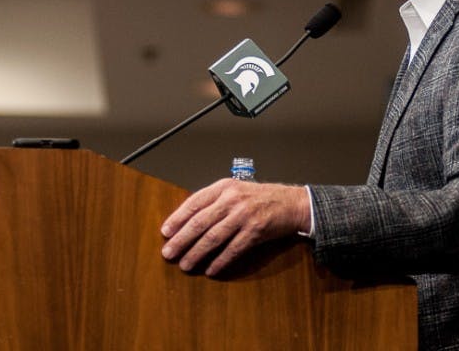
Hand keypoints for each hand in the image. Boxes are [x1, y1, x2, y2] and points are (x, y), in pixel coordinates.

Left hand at [160, 178, 309, 275]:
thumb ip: (215, 201)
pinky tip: (210, 270)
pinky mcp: (256, 231)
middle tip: (168, 253)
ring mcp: (244, 215)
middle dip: (181, 239)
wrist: (293, 203)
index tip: (165, 232)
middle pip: (200, 222)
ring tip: (185, 264)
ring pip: (213, 237)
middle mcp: (233, 199)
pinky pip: (233, 249)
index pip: (194, 202)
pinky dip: (220, 261)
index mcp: (225, 187)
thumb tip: (187, 221)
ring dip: (196, 253)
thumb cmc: (261, 198)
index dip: (177, 218)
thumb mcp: (236, 190)